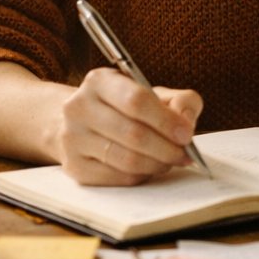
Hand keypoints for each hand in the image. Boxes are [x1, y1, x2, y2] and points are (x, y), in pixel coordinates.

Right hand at [56, 68, 202, 185]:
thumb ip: (181, 101)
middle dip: (167, 148)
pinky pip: (117, 178)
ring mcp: (72, 138)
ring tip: (171, 160)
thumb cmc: (127, 107)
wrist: (84, 123)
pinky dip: (141, 175)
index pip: (136, 101)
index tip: (186, 134)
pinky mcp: (74, 166)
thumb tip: (186, 123)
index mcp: (99, 81)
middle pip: (133, 134)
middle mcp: (79, 107)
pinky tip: (149, 167)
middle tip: (185, 154)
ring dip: (157, 164)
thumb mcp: (155, 93)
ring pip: (126, 160)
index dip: (166, 120)